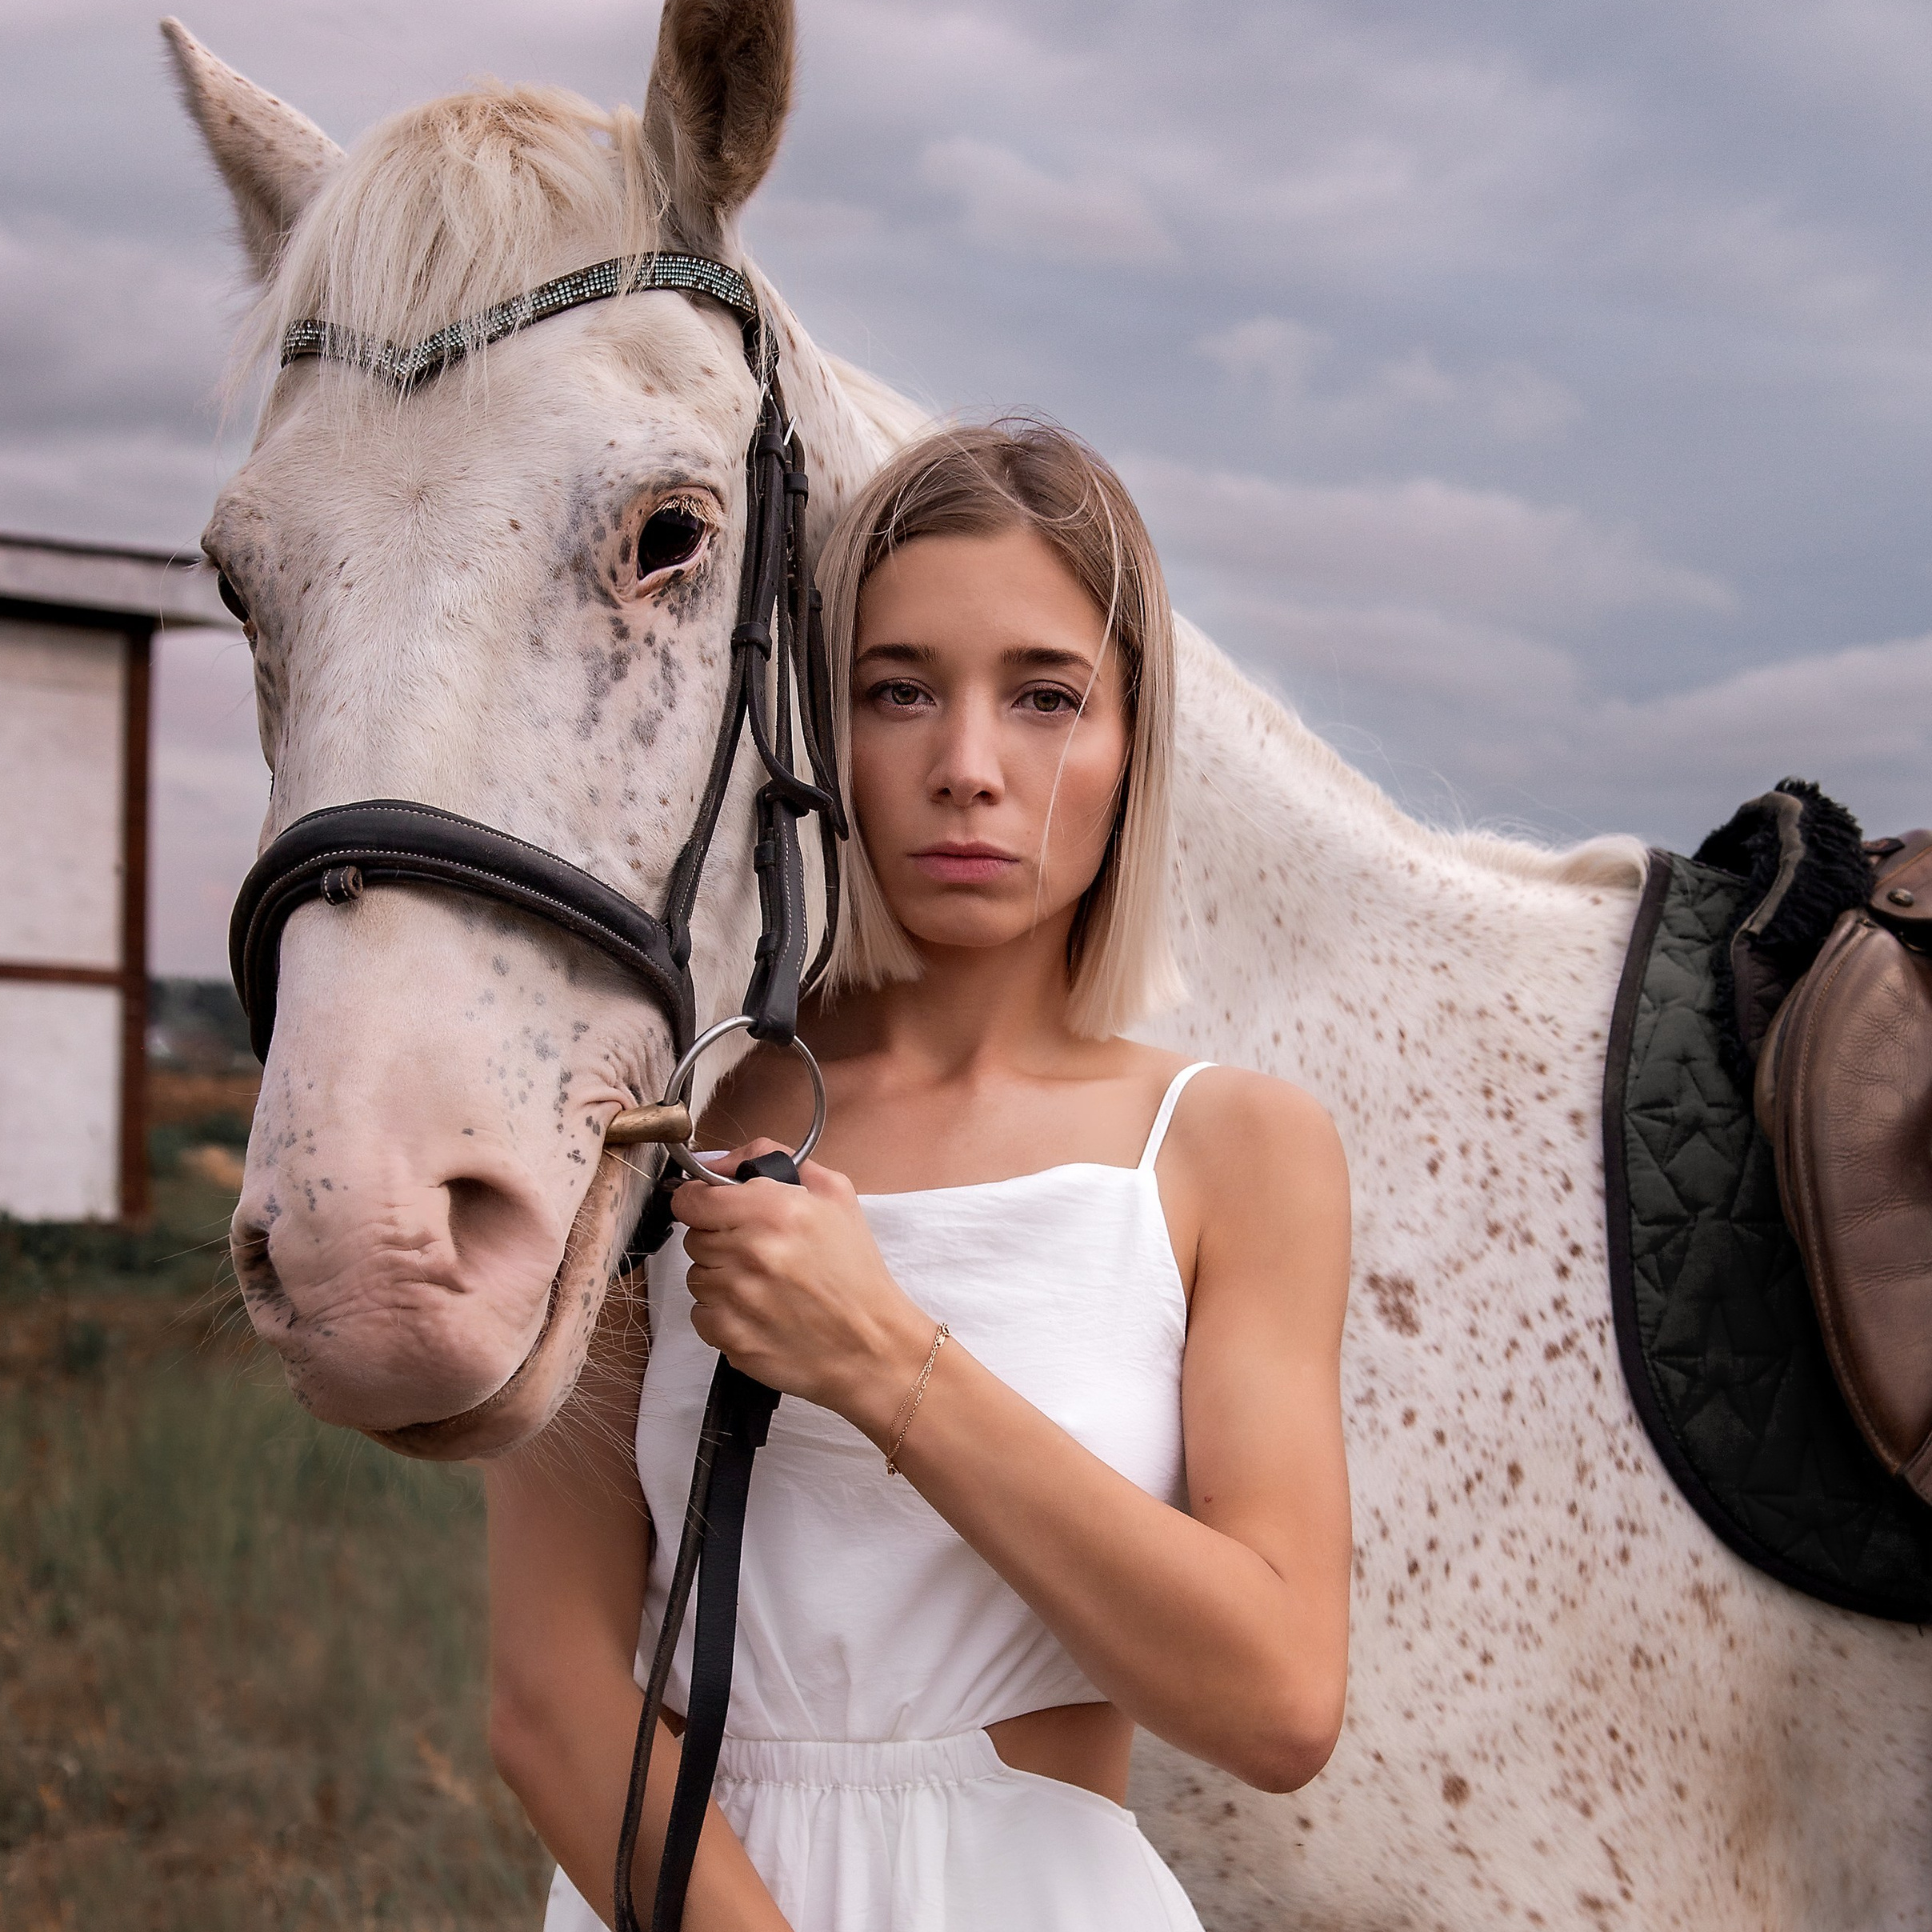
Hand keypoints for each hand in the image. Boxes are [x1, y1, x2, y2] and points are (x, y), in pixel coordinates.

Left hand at [671, 1141, 937, 1442]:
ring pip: (696, 1276)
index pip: (692, 1199)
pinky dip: (723, 1314)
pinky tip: (758, 1312)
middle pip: (694, 1238)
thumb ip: (772, 1159)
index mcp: (774, 1210)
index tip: (713, 1210)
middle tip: (758, 1252)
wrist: (873, 1346)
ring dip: (721, 1278)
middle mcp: (749, 1251)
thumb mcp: (835, 1194)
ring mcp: (736, 1297)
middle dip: (720, 1240)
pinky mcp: (730, 1337)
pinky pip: (701, 1315)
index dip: (700, 1202)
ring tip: (763, 1285)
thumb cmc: (855, 1271)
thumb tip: (718, 1162)